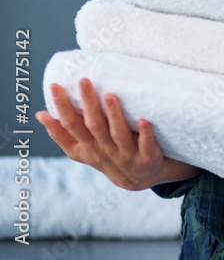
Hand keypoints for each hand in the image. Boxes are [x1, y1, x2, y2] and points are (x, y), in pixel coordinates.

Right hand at [36, 78, 199, 190]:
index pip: (70, 126)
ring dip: (114, 115)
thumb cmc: (106, 155)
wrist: (138, 178)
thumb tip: (40, 114)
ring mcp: (125, 155)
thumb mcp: (81, 149)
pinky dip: (145, 133)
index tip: (55, 86)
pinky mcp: (146, 157)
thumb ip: (62, 134)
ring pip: (118, 134)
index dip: (61, 108)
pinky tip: (143, 119)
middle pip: (93, 126)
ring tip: (109, 95)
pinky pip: (145, 144)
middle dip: (87, 104)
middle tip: (83, 80)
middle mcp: (104, 150)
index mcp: (87, 146)